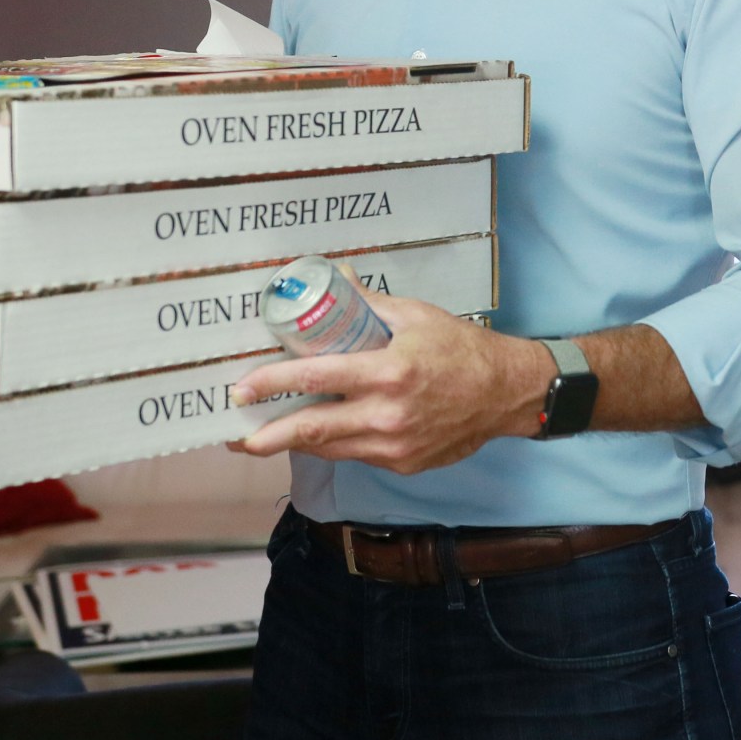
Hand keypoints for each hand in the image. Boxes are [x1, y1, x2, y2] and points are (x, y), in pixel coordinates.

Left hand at [228, 287, 553, 474]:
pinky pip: (355, 454)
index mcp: (389, 372)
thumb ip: (369, 304)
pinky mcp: (403, 462)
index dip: (272, 384)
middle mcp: (388, 414)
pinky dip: (332, 444)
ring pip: (330, 448)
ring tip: (262, 437)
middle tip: (233, 436)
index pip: (316, 379)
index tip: (242, 388)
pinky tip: (315, 435)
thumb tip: (336, 278)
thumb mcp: (415, 316)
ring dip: (294, 443)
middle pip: (312, 430)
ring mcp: (395, 445)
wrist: (507, 394)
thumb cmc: (462, 349)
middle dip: (266, 436)